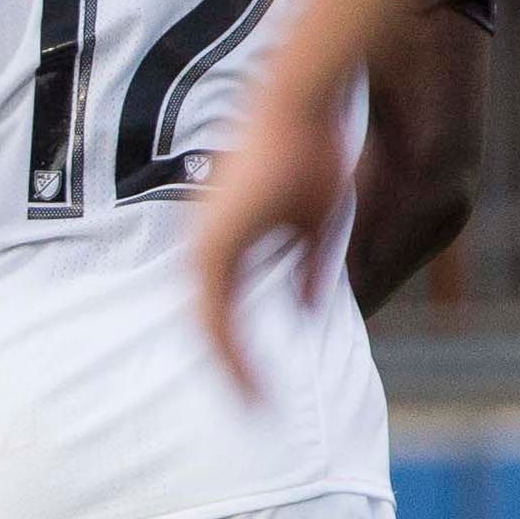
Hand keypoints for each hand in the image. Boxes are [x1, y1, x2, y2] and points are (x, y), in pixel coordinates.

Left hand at [188, 71, 352, 403]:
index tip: (256, 386)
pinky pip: (213, 318)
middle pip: (208, 326)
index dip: (237, 350)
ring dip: (230, 370)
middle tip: (251, 407)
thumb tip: (309, 310)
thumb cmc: (310, 152)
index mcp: (223, 241)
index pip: (220, 310)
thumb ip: (308, 269)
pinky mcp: (211, 249)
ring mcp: (203, 247)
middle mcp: (205, 246)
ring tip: (252, 406)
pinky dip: (229, 353)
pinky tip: (247, 383)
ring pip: (207, 330)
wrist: (297, 112)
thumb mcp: (316, 225)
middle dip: (231, 369)